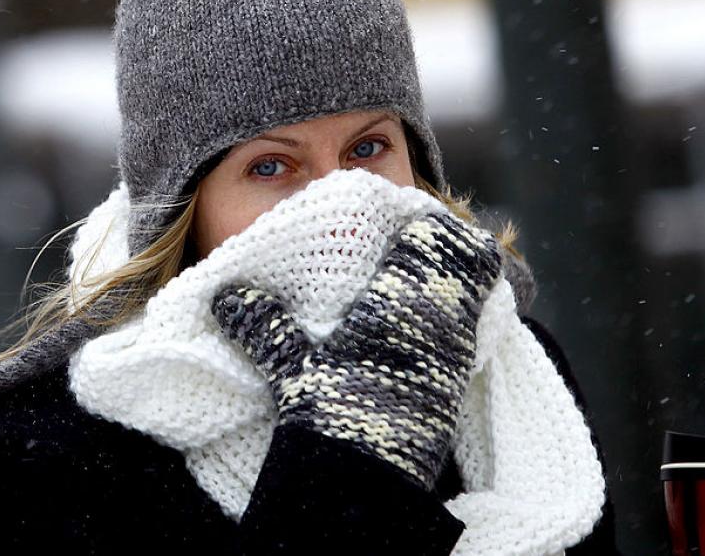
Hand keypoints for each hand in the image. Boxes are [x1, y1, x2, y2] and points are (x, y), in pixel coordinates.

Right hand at [211, 211, 502, 490]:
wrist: (367, 484)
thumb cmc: (329, 417)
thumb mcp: (290, 368)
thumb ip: (263, 325)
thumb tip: (226, 295)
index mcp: (399, 298)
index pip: (432, 236)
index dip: (423, 222)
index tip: (402, 221)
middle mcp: (439, 316)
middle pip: (469, 254)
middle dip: (447, 246)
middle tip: (414, 248)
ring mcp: (456, 349)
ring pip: (478, 290)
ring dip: (455, 281)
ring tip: (418, 285)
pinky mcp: (460, 380)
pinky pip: (474, 326)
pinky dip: (457, 317)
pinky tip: (423, 329)